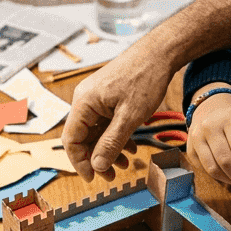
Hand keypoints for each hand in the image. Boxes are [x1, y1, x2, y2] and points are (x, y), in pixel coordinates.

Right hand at [63, 39, 176, 180]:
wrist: (159, 52)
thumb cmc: (144, 78)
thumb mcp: (130, 116)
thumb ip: (112, 142)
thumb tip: (97, 166)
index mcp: (84, 103)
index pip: (71, 140)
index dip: (80, 162)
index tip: (93, 178)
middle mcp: (85, 100)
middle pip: (82, 137)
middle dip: (96, 158)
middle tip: (112, 175)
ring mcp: (96, 98)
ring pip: (95, 132)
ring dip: (108, 150)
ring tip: (125, 163)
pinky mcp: (107, 97)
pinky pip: (105, 123)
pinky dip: (115, 137)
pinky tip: (130, 146)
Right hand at [186, 88, 230, 191]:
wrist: (211, 107)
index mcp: (229, 118)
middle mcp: (209, 126)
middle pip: (226, 161)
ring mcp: (196, 138)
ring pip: (213, 169)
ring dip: (230, 181)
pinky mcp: (190, 149)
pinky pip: (205, 170)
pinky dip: (220, 178)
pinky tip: (229, 176)